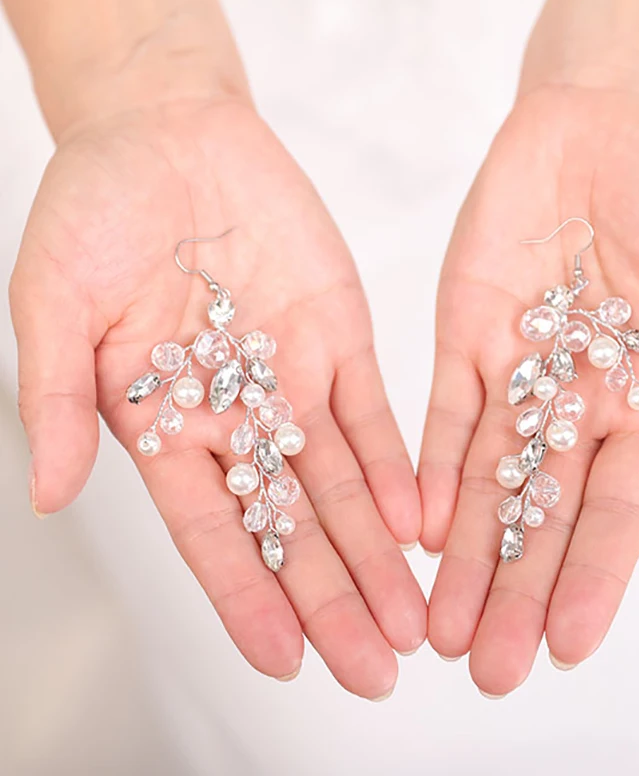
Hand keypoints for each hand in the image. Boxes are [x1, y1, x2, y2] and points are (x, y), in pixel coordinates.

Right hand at [10, 97, 425, 697]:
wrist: (172, 134)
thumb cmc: (97, 209)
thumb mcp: (56, 300)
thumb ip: (60, 397)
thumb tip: (50, 491)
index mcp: (164, 425)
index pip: (210, 532)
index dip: (245, 596)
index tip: (284, 661)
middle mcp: (236, 419)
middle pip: (290, 528)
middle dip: (332, 597)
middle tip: (375, 670)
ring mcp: (293, 382)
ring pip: (342, 486)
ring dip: (378, 552)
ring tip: (413, 620)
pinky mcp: (341, 339)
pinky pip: (373, 414)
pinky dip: (395, 467)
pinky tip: (422, 522)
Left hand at [418, 84, 638, 694]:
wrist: (603, 121)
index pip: (618, 510)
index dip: (595, 577)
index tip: (569, 645)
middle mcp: (577, 404)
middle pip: (542, 514)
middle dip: (516, 590)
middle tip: (486, 668)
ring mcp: (517, 375)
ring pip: (485, 482)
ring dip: (464, 553)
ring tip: (439, 625)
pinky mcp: (464, 339)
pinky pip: (446, 417)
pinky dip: (432, 472)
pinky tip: (419, 529)